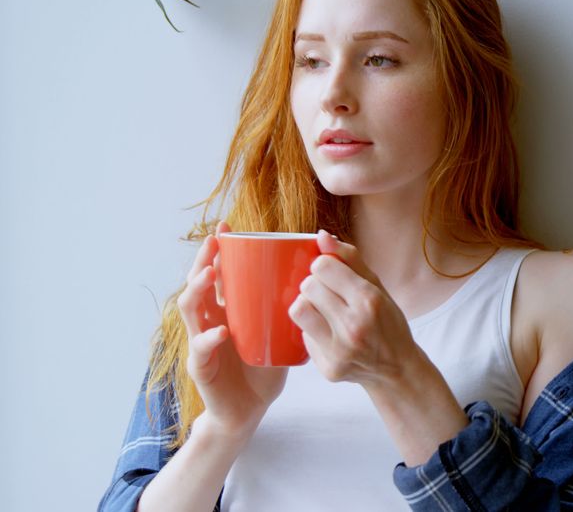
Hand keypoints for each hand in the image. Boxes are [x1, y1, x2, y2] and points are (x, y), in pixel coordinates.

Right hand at [177, 221, 286, 434]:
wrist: (250, 408)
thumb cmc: (264, 366)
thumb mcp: (279, 331)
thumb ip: (289, 307)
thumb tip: (318, 277)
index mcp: (226, 309)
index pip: (217, 274)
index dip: (217, 251)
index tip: (225, 228)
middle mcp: (209, 319)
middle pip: (197, 283)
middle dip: (203, 260)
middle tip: (214, 243)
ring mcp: (201, 341)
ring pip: (190, 309)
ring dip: (198, 289)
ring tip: (212, 274)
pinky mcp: (201, 366)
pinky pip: (200, 349)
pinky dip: (209, 338)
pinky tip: (220, 331)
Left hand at [288, 230, 422, 386]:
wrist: (398, 369)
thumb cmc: (388, 323)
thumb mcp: (378, 287)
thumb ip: (350, 259)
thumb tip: (322, 236)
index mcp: (369, 300)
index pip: (323, 267)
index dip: (323, 266)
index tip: (330, 273)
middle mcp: (354, 326)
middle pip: (308, 286)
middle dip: (315, 285)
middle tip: (327, 293)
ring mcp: (340, 350)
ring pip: (298, 310)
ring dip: (306, 306)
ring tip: (320, 310)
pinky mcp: (328, 368)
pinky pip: (304, 337)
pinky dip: (313, 331)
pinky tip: (329, 334)